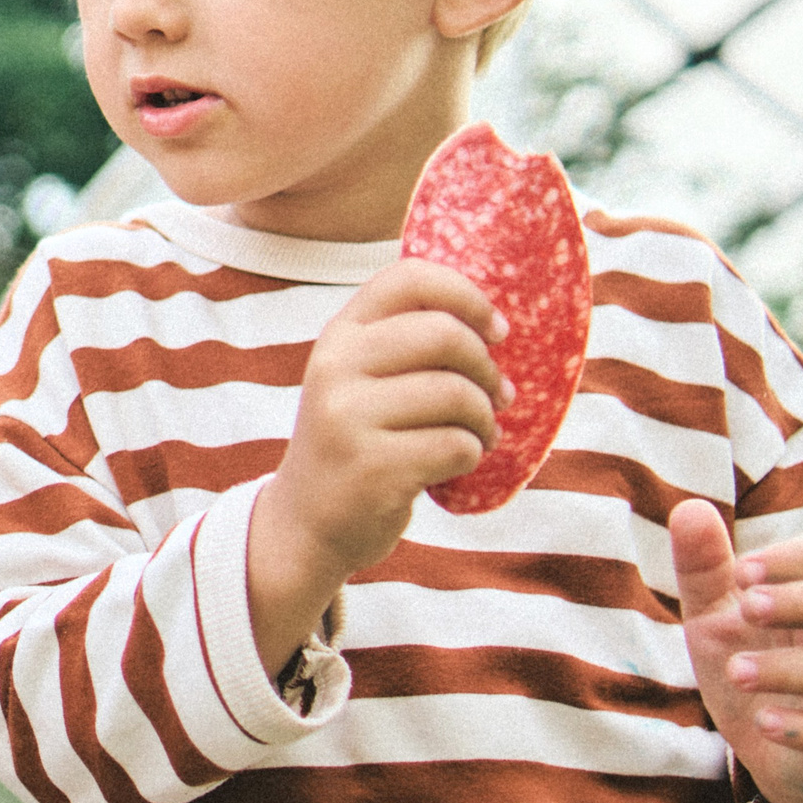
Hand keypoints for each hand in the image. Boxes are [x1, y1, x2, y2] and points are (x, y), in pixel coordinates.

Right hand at [249, 260, 510, 671]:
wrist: (305, 523)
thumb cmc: (356, 443)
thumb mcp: (360, 380)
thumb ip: (405, 342)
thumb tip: (495, 322)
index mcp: (338, 336)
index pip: (408, 278)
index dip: (467, 296)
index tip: (495, 330)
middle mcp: (335, 368)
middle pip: (444, 334)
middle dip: (487, 367)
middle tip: (497, 395)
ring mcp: (349, 418)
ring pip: (456, 393)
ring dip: (486, 419)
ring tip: (479, 434)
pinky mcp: (372, 468)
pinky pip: (456, 445)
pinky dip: (471, 455)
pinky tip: (456, 464)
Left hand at [671, 498, 802, 802]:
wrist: (774, 751)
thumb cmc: (750, 666)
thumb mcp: (715, 618)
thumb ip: (702, 568)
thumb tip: (688, 506)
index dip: (792, 558)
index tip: (743, 573)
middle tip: (747, 608)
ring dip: (791, 668)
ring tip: (736, 671)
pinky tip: (764, 723)